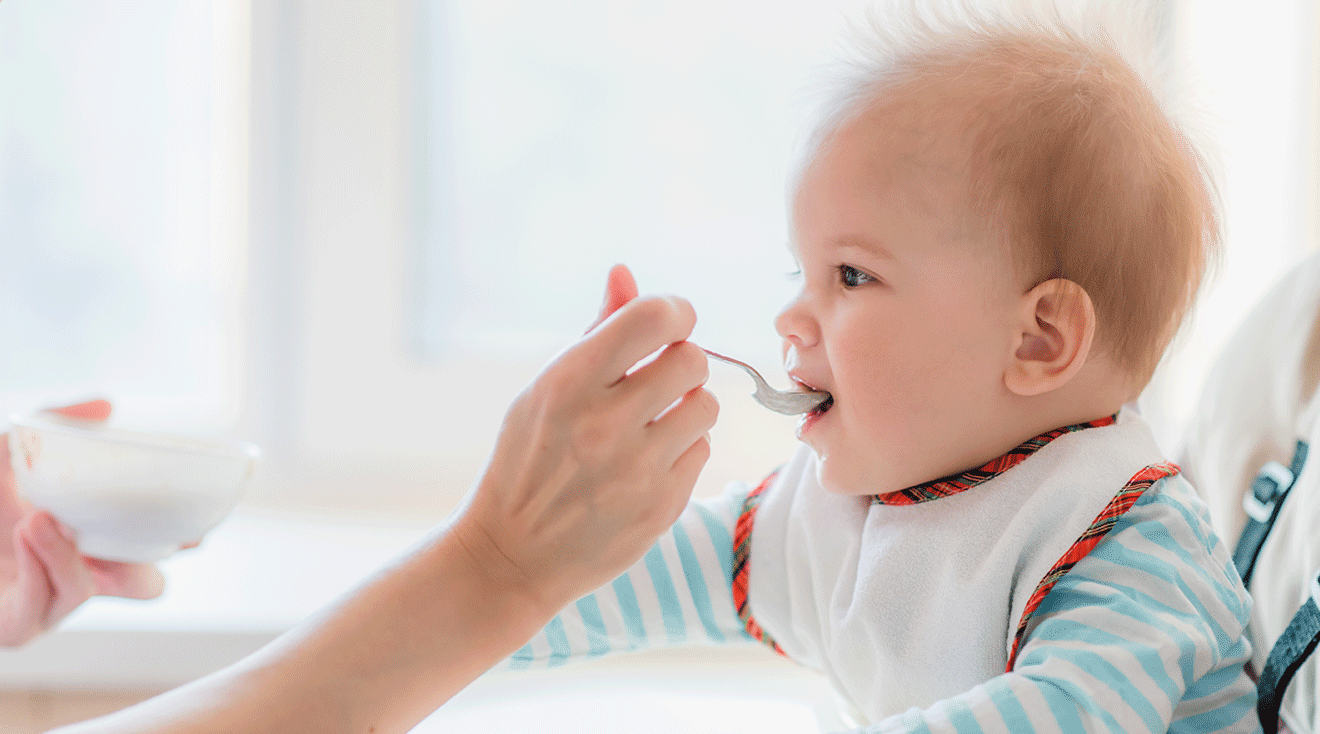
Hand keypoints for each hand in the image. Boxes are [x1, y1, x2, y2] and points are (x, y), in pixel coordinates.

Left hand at [0, 401, 164, 645]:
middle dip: (147, 561)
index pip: (154, 547)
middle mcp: (79, 576)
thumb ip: (54, 422)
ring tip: (43, 519)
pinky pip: (40, 607)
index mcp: (94, 542)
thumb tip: (106, 404)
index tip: (194, 518)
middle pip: (144, 586)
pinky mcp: (17, 627)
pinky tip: (29, 531)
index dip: (183, 537)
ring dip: (69, 556)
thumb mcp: (13, 452)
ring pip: (86, 593)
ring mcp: (49, 605)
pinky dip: (39, 565)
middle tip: (138, 529)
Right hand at [453, 264, 717, 615]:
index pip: (654, 318)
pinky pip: (702, 452)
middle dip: (680, 362)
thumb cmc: (527, 459)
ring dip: (686, 408)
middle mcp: (605, 424)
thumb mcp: (543, 389)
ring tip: (652, 422)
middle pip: (692, 361)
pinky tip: (646, 463)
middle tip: (658, 379)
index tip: (668, 325)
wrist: (511, 555)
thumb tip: (625, 273)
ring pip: (706, 407)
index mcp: (568, 382)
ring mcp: (637, 470)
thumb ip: (594, 330)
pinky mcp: (661, 507)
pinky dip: (681, 451)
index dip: (674, 312)